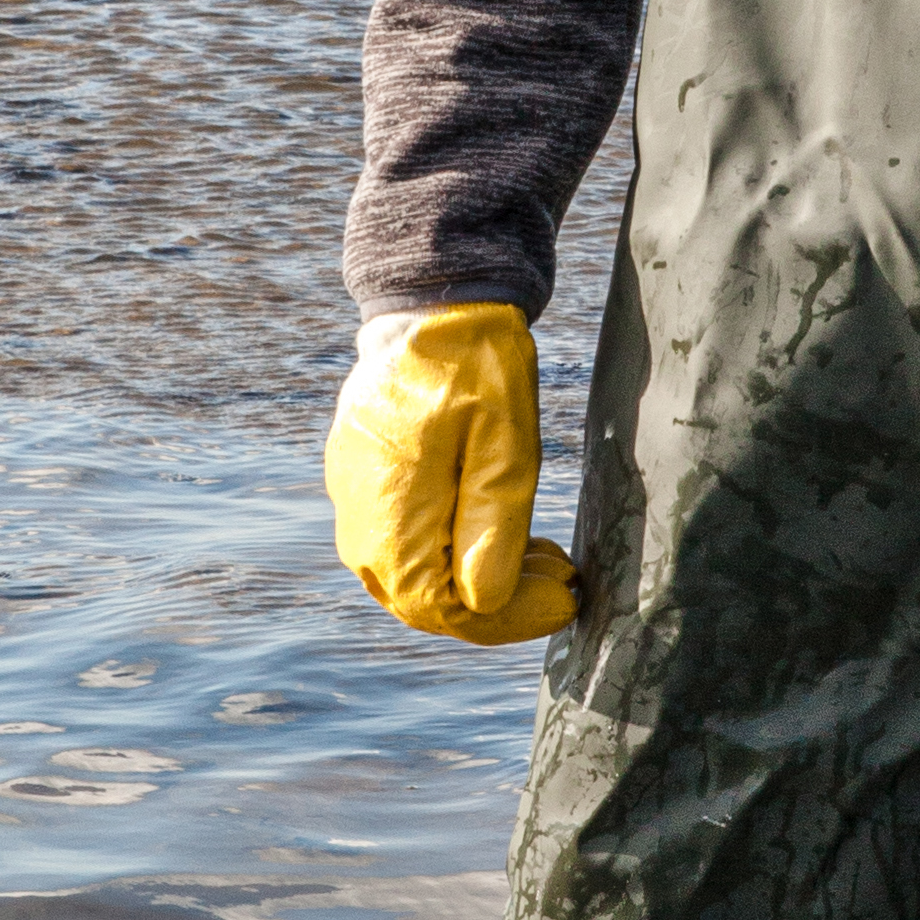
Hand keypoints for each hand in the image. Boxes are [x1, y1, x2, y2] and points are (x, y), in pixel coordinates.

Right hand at [326, 305, 578, 641]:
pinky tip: (506, 531)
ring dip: (481, 579)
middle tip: (564, 580)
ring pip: (416, 575)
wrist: (433, 300)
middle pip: (424, 601)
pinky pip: (406, 540)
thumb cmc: (475, 365)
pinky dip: (458, 549)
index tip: (564, 601)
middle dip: (499, 604)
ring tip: (546, 558)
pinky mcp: (365, 481)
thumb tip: (483, 601)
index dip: (505, 619)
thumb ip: (493, 525)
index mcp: (389, 514)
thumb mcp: (506, 444)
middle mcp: (359, 518)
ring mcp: (354, 500)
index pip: (439, 608)